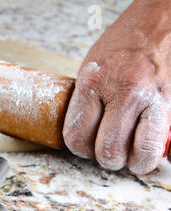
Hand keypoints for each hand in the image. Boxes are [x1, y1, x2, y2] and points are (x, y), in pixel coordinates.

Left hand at [63, 0, 169, 174]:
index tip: (85, 146)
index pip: (76, 135)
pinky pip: (162, 145)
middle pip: (106, 150)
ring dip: (132, 161)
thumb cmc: (123, 45)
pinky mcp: (170, 103)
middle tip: (109, 151)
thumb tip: (84, 135)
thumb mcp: (92, 68)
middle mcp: (121, 92)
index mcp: (93, 83)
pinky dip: (153, 155)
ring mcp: (150, 99)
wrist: (160, 22)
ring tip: (130, 154)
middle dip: (106, 158)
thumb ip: (87, 101)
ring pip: (137, 154)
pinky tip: (148, 150)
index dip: (79, 148)